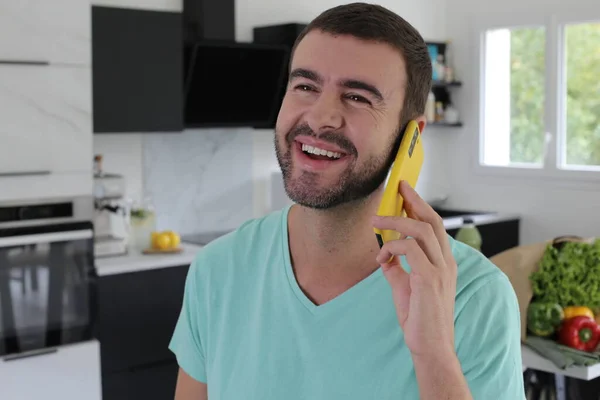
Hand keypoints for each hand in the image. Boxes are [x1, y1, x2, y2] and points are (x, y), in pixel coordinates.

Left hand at [371, 181, 457, 359]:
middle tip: (397, 186)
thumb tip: (385, 255)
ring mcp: (440, 269)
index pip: (434, 226)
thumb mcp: (405, 287)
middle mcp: (446, 262)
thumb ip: (397, 269)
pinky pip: (409, 249)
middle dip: (413, 200)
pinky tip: (381, 258)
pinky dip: (391, 247)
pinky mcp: (430, 279)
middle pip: (432, 220)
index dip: (420, 206)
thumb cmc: (419, 319)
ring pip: (420, 230)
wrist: (429, 347)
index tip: (405, 192)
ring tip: (375, 222)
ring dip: (394, 221)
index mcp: (443, 262)